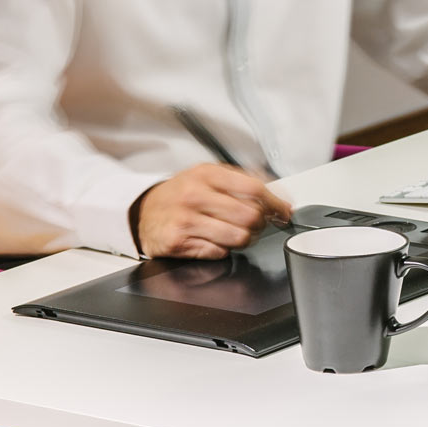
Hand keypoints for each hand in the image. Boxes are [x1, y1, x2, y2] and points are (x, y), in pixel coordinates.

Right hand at [131, 163, 292, 258]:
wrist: (143, 212)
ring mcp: (185, 220)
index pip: (254, 188)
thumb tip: (278, 195)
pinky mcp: (178, 242)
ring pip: (239, 238)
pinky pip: (219, 252)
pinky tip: (211, 240)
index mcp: (207, 174)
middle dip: (260, 224)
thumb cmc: (180, 194)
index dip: (275, 203)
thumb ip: (241, 180)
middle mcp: (195, 195)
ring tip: (234, 233)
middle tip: (256, 224)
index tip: (284, 211)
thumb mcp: (207, 176)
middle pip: (250, 216)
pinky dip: (221, 250)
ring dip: (243, 239)